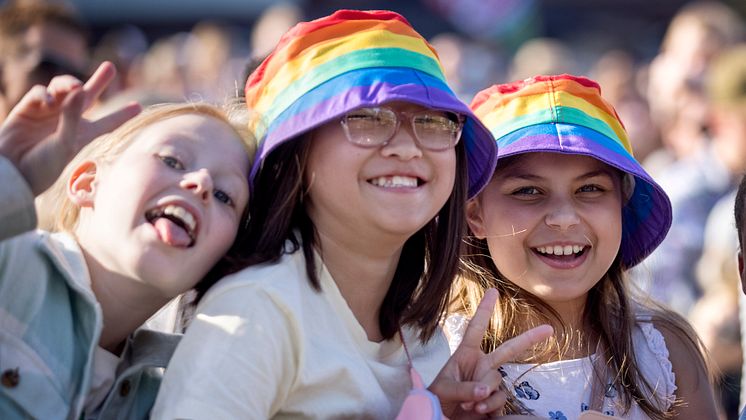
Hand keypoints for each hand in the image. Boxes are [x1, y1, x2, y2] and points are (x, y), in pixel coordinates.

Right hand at [0, 61, 140, 194]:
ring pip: (63, 88)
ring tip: (75, 87)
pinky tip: (49, 102)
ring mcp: (48, 113)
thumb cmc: (43, 165)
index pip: (108, 122)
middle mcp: (68, 120)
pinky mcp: (28, 109)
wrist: (12, 172)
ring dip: (68, 83)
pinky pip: (40, 93)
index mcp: (84, 134)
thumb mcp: (65, 144)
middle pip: (87, 96)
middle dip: (99, 81)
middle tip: (110, 66)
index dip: (123, 114)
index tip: (139, 107)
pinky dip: (45, 94)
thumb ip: (73, 117)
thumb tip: (80, 89)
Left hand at [429, 288, 552, 417]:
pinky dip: (491, 405)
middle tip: (549, 329)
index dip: (484, 310)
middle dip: (528, 339)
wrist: (443, 418)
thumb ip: (463, 388)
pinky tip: (479, 410)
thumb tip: (484, 391)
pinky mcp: (495, 401)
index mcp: (465, 355)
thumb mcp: (444, 389)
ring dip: (485, 392)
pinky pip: (500, 399)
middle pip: (508, 350)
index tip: (493, 291)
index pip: (475, 329)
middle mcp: (481, 366)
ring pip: (497, 380)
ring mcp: (489, 383)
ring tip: (469, 402)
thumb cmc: (438, 399)